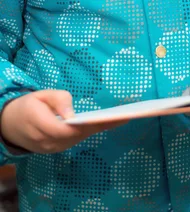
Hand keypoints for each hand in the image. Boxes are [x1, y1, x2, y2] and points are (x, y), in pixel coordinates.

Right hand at [0, 90, 127, 153]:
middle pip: (79, 135)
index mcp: (42, 125)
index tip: (111, 118)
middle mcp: (49, 142)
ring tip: (121, 118)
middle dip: (102, 125)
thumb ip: (58, 100)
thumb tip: (72, 112)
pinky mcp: (57, 148)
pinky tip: (106, 123)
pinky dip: (91, 131)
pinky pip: (76, 140)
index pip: (70, 128)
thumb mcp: (41, 95)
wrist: (11, 124)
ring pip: (79, 138)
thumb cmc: (29, 105)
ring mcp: (53, 148)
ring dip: (99, 129)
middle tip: (125, 116)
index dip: (91, 124)